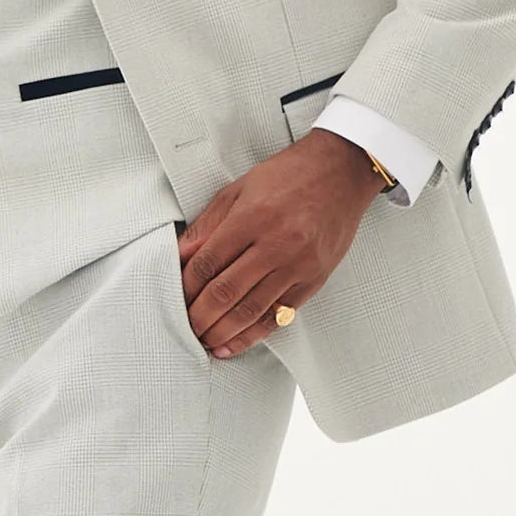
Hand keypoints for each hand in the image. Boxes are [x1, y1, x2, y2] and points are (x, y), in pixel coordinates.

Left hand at [175, 128, 382, 358]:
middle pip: (226, 292)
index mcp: (252, 218)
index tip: (174, 296)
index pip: (208, 262)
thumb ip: (207, 225)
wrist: (341, 172)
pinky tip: (233, 343)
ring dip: (223, 332)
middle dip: (200, 316)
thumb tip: (179, 255)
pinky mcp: (314, 280)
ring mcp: (298, 265)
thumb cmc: (288, 176)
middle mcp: (276, 244)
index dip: (187, 286)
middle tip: (184, 327)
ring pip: (252, 310)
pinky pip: (279, 315)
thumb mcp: (238, 189)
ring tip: (203, 341)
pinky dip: (254, 334)